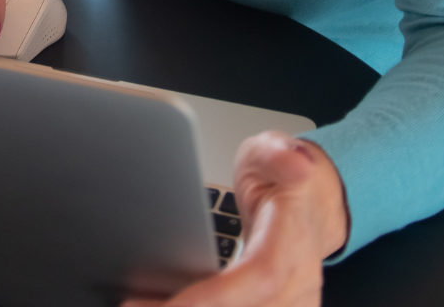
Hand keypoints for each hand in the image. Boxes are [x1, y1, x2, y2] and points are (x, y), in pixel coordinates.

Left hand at [121, 132, 348, 306]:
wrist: (309, 204)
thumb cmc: (280, 178)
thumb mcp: (271, 152)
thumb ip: (277, 154)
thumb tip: (297, 162)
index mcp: (293, 240)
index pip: (260, 277)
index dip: (214, 296)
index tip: (172, 304)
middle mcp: (299, 282)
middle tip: (134, 305)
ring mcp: (294, 304)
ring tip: (139, 306)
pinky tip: (164, 306)